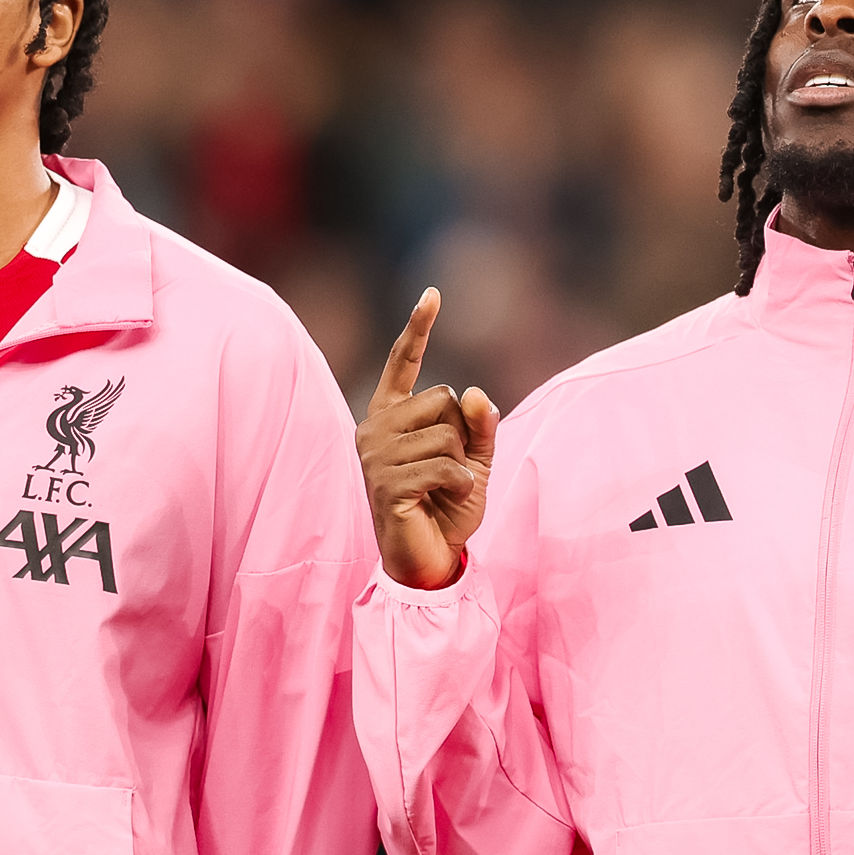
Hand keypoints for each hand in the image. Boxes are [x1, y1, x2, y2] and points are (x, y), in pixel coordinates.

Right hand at [357, 289, 498, 588]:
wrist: (427, 560)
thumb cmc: (446, 507)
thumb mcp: (474, 461)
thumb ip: (478, 426)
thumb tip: (473, 393)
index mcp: (390, 416)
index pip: (403, 363)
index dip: (418, 328)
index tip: (432, 294)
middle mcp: (375, 428)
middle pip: (441, 397)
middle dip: (461, 433)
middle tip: (449, 469)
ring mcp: (376, 455)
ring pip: (446, 433)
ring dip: (462, 463)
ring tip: (445, 489)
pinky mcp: (387, 483)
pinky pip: (446, 465)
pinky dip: (461, 483)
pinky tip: (446, 499)